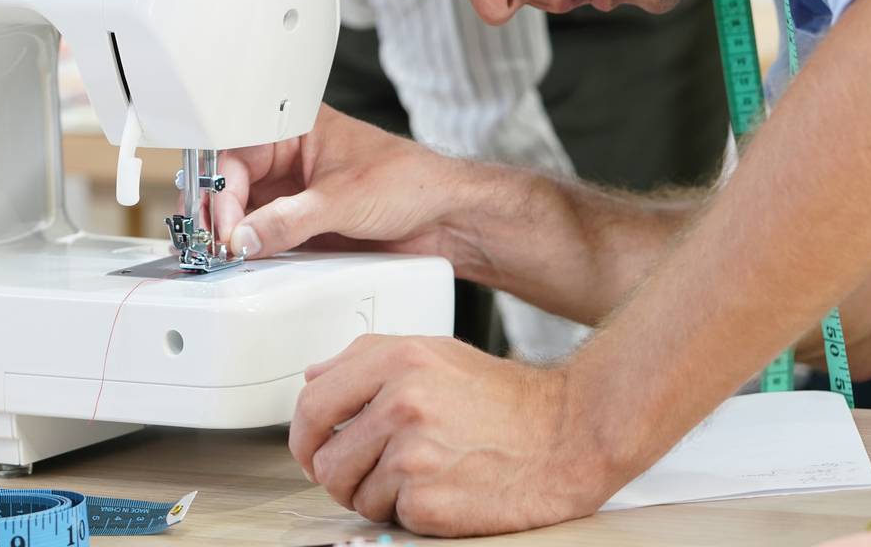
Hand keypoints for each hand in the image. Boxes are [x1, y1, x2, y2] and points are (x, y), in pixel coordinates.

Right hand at [212, 104, 454, 259]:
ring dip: (235, 233)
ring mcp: (296, 193)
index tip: (225, 223)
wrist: (446, 220)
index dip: (224, 188)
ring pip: (246, 211)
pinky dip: (253, 249)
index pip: (239, 152)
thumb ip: (289, 220)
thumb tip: (246, 237)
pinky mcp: (304, 225)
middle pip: (234, 183)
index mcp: (296, 129)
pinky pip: (266, 235)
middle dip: (222, 213)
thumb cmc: (411, 182)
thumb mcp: (343, 199)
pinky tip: (249, 260)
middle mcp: (291, 158)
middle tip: (218, 243)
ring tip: (228, 254)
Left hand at [292, 334, 615, 535]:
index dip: (303, 435)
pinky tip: (439, 492)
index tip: (310, 449)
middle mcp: (401, 402)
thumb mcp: (433, 352)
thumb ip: (364, 358)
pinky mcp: (428, 501)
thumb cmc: (503, 397)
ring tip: (414, 479)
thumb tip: (313, 377)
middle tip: (363, 474)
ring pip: (352, 493)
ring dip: (374, 495)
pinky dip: (406, 514)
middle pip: (325, 458)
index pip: (311, 403)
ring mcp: (414, 454)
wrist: (568, 435)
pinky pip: (387, 517)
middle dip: (337, 475)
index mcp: (395, 360)